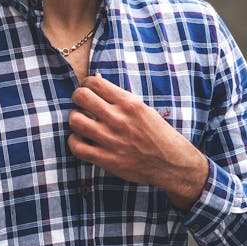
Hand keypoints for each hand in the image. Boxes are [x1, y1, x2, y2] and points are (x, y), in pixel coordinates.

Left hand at [67, 75, 209, 210]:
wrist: (172, 163)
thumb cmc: (158, 135)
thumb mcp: (144, 110)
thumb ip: (121, 99)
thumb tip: (97, 85)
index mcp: (129, 103)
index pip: (94, 82)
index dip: (86, 85)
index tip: (88, 91)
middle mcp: (119, 119)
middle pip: (81, 97)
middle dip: (78, 98)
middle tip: (82, 105)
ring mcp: (111, 140)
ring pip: (75, 120)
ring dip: (75, 120)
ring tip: (82, 123)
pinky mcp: (107, 159)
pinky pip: (77, 147)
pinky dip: (75, 141)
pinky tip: (82, 140)